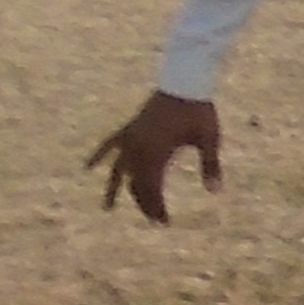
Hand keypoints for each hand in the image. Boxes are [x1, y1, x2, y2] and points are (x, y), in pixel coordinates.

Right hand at [90, 91, 224, 220]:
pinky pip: (109, 145)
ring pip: (120, 170)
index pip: (151, 188)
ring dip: (116, 189)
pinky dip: (98, 155)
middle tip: (155, 220)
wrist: (184, 82)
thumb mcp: (209, 138)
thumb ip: (210, 165)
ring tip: (107, 208)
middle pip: (136, 183)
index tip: (163, 222)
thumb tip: (216, 191)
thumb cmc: (198, 110)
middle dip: (144, 203)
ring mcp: (130, 137)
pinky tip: (87, 167)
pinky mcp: (129, 127)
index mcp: (156, 153)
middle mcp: (138, 148)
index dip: (155, 207)